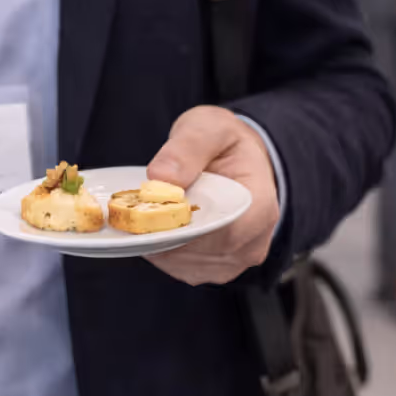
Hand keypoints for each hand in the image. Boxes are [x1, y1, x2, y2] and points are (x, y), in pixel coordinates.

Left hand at [143, 106, 279, 285]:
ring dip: (159, 242)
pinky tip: (155, 225)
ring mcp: (234, 260)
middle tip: (136, 208)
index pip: (224, 231)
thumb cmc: (225, 143)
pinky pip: (180, 267)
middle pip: (200, 251)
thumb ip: (188, 146)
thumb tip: (162, 177)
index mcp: (259, 204)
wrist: (235, 160)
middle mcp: (252, 241)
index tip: (152, 210)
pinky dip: (161, 249)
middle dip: (164, 231)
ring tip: (146, 213)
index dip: (184, 226)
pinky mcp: (215, 268)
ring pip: (185, 263)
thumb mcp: (209, 127)